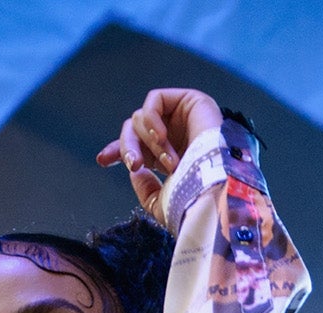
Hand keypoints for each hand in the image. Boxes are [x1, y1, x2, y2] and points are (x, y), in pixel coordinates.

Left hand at [97, 87, 222, 217]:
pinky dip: (152, 120)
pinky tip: (162, 138)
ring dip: (150, 143)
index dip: (119, 150)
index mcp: (168, 157)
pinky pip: (155, 100)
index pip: (138, 147)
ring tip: (169, 162)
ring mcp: (184, 117)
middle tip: (134, 165)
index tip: (103, 160)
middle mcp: (176, 136)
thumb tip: (135, 171)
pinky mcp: (192, 100)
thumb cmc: (194, 201)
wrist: (218, 190)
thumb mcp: (162, 203)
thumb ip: (145, 189)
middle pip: (134, 130)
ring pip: (142, 117)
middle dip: (128, 147)